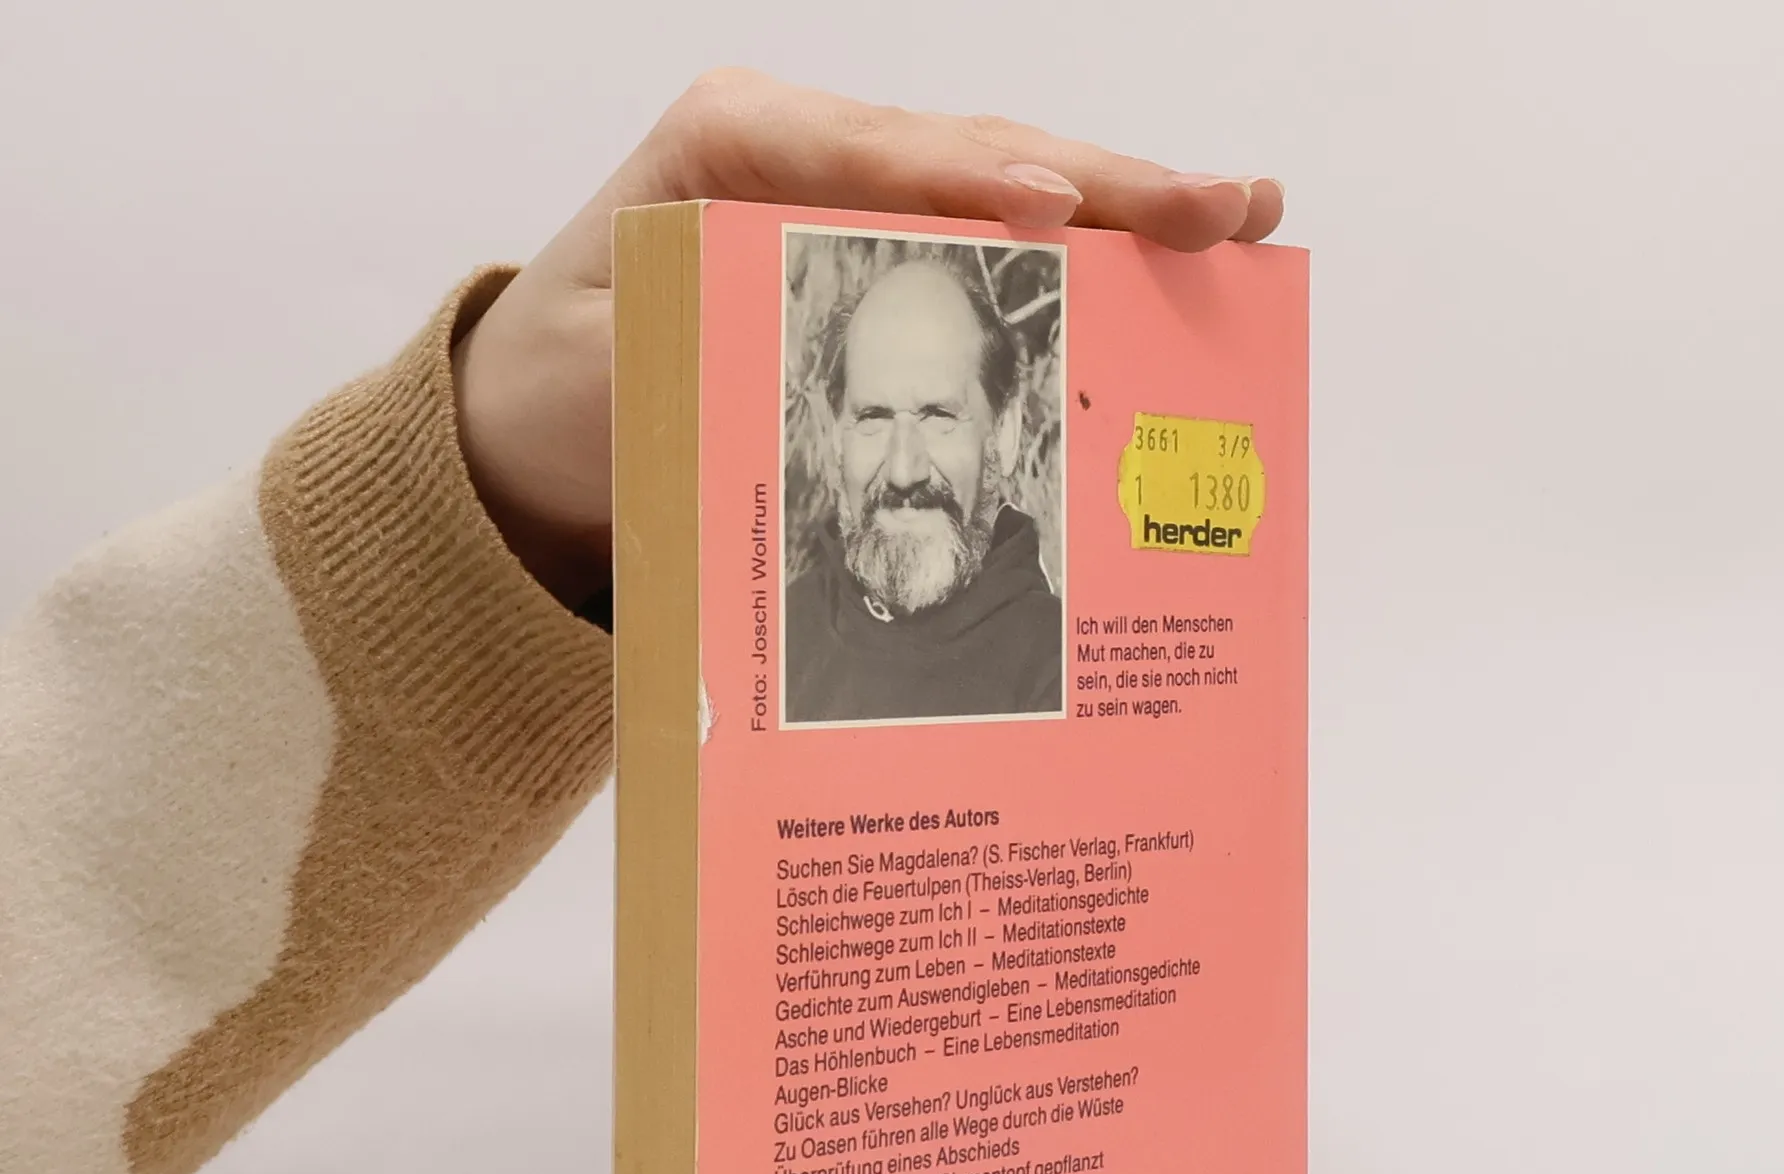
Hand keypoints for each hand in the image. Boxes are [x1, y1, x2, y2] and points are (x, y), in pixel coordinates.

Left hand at [453, 68, 1285, 607]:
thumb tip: (783, 374)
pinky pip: (993, 247)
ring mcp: (858, 197)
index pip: (868, 150)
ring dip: (1127, 208)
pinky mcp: (887, 252)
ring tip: (1239, 217)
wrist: (541, 415)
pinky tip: (1172, 261)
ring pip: (1005, 187)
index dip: (967, 179)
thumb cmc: (566, 383)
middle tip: (1219, 206)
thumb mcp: (603, 372)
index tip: (1057, 209)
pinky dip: (1084, 261)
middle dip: (1102, 182)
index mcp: (731, 146)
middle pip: (971, 153)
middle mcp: (809, 152)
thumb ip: (689, 360)